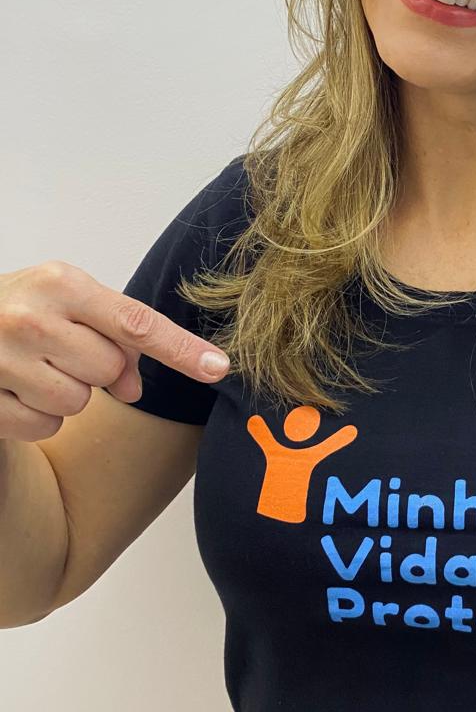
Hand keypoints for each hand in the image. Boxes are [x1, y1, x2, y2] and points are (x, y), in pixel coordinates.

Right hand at [0, 260, 230, 441]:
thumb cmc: (21, 307)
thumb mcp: (67, 301)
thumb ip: (113, 334)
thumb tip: (134, 389)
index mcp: (61, 284)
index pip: (136, 322)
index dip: (181, 349)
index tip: (217, 367)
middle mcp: (31, 318)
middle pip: (110, 369)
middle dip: (98, 368)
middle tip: (65, 351)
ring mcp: (3, 360)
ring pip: (78, 402)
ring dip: (67, 393)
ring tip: (36, 367)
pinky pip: (45, 427)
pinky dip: (39, 416)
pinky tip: (17, 389)